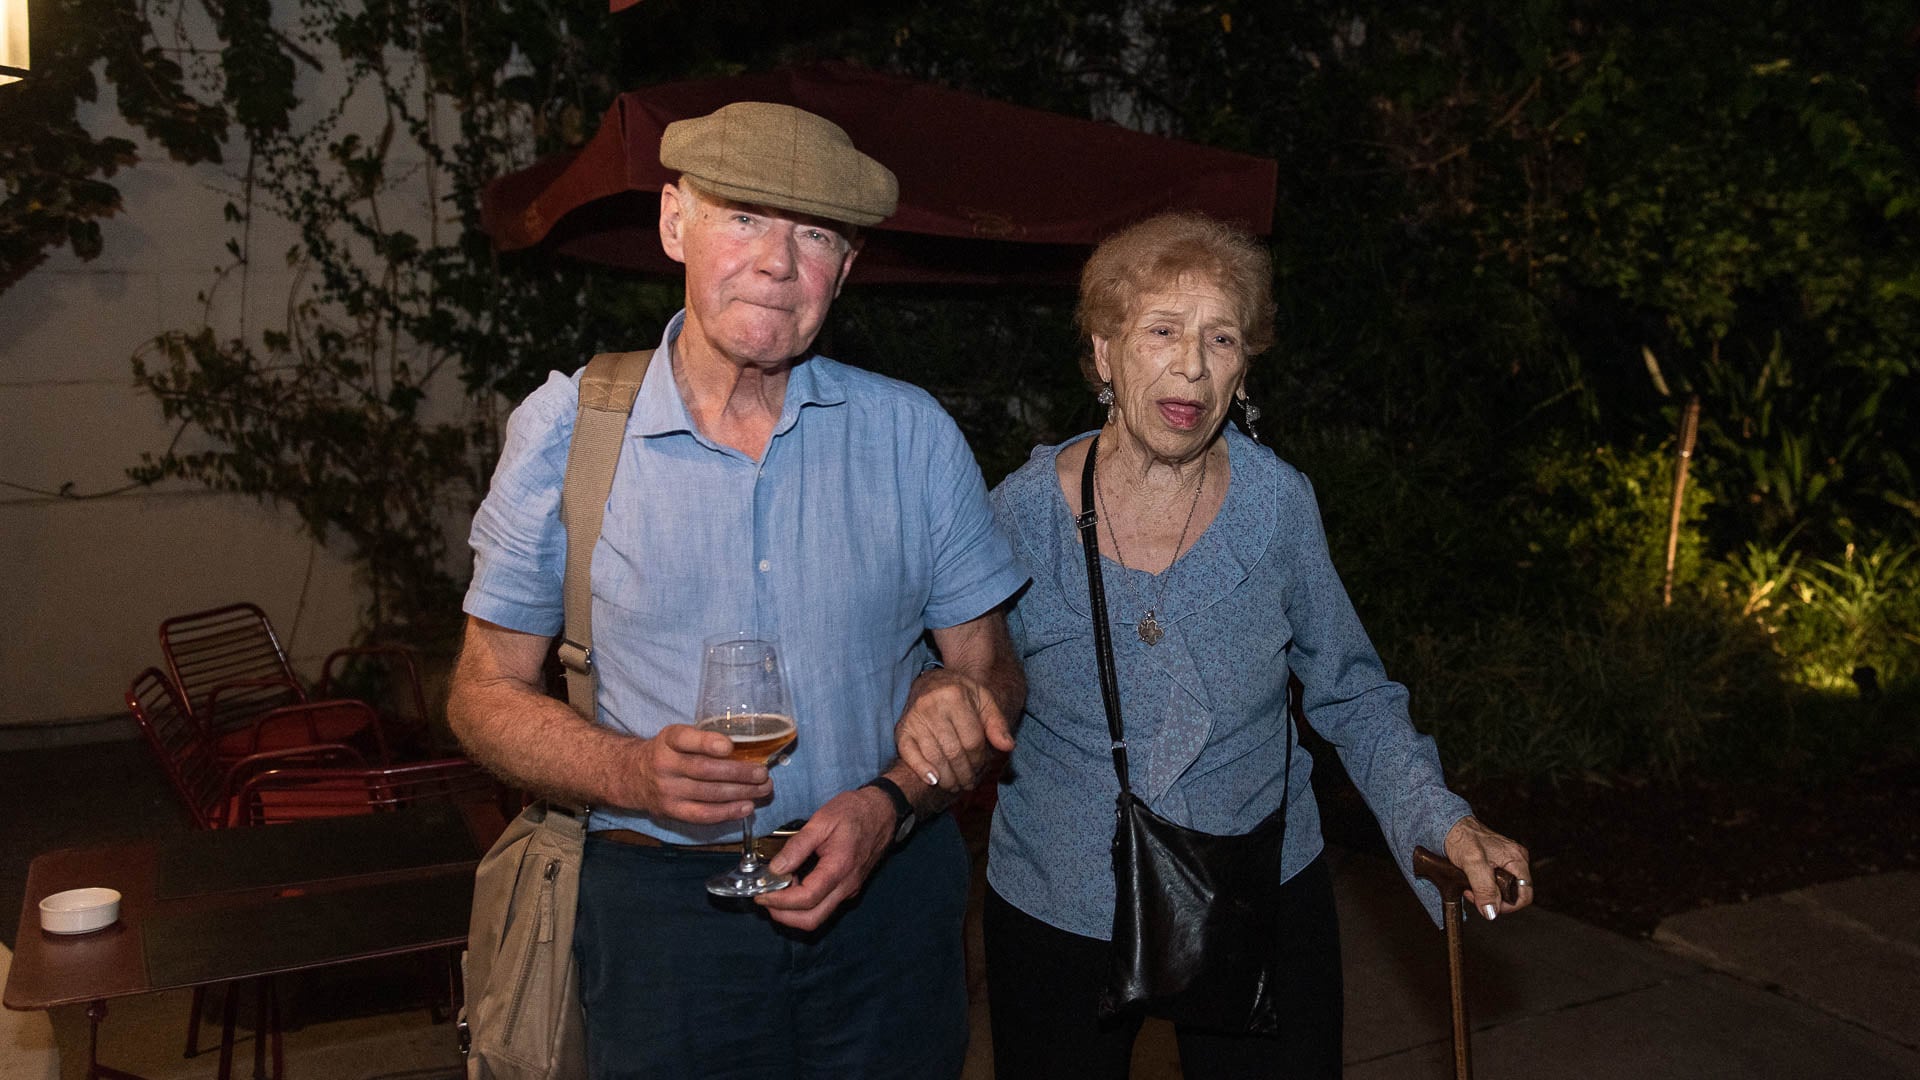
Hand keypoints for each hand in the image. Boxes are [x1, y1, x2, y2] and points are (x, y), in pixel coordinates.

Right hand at [620, 723, 771, 824]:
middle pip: (704, 770)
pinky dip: (728, 812)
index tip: (729, 746)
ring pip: (708, 794)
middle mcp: (665, 764)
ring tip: (763, 789)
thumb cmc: (669, 752)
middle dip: (739, 772)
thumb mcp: (678, 736)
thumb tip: (750, 746)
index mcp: (669, 740)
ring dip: (741, 793)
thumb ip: (704, 739)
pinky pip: (703, 815)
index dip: (707, 743)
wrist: (634, 776)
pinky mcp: (672, 811)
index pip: (686, 739)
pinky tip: (747, 807)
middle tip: (762, 772)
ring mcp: (667, 790)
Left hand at [754, 786, 895, 930]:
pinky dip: (804, 904)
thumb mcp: (821, 821)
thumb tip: (775, 869)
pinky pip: (825, 906)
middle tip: (764, 899)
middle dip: (783, 916)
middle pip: (812, 920)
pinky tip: (793, 885)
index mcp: (839, 868)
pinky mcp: (849, 888)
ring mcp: (849, 890)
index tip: (760, 893)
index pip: (806, 899)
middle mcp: (846, 886)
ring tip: (776, 891)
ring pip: (818, 917)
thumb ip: (797, 846)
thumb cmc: (854, 811)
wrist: (883, 811)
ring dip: (793, 912)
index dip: (779, 901)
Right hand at [894, 667, 1015, 792]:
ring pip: (934, 756)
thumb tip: (1008, 747)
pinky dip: (921, 770)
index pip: (972, 740)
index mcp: (955, 696)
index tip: (981, 768)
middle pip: (953, 752)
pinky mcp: (902, 729)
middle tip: (969, 783)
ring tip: (956, 785)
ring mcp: (914, 718)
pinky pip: (909, 754)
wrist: (931, 682)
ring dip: (947, 778)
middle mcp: (932, 706)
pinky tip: (933, 780)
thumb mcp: (984, 700)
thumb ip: (997, 724)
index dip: (979, 760)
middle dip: (964, 773)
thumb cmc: (961, 694)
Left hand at [1445, 815, 1533, 919]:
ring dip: (1484, 893)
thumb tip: (1492, 911)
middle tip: (1474, 893)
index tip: (1490, 906)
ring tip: (1470, 885)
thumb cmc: (1462, 836)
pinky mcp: (1495, 863)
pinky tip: (1470, 881)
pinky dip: (1481, 886)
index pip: (1526, 895)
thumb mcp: (1473, 864)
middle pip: (1512, 894)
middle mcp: (1516, 861)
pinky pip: (1493, 883)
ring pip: (1501, 890)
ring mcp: (1506, 862)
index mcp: (1517, 860)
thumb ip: (1484, 888)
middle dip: (1492, 899)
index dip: (1509, 906)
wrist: (1449, 825)